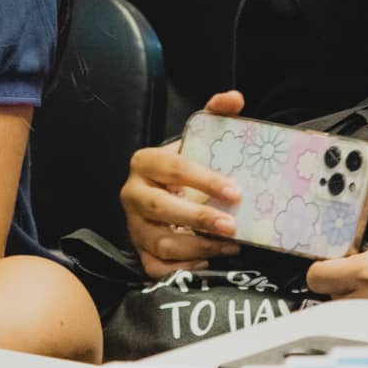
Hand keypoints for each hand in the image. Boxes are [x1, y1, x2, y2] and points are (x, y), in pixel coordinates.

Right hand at [120, 90, 245, 277]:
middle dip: (198, 219)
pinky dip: (184, 269)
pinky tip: (209, 262)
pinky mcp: (139, 252)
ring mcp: (133, 226)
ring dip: (198, 247)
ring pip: (160, 243)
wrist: (163, 192)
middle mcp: (132, 194)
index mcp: (145, 162)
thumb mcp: (197, 139)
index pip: (173, 168)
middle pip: (161, 208)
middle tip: (232, 225)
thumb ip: (215, 116)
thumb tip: (235, 98)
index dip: (204, 179)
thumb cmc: (184, 167)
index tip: (235, 191)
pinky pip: (157, 268)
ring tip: (230, 245)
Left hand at [304, 125, 367, 301]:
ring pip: (343, 305)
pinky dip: (364, 300)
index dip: (318, 261)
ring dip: (346, 290)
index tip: (330, 247)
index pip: (318, 276)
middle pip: (325, 293)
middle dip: (330, 276)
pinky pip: (363, 312)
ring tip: (361, 270)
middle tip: (343, 258)